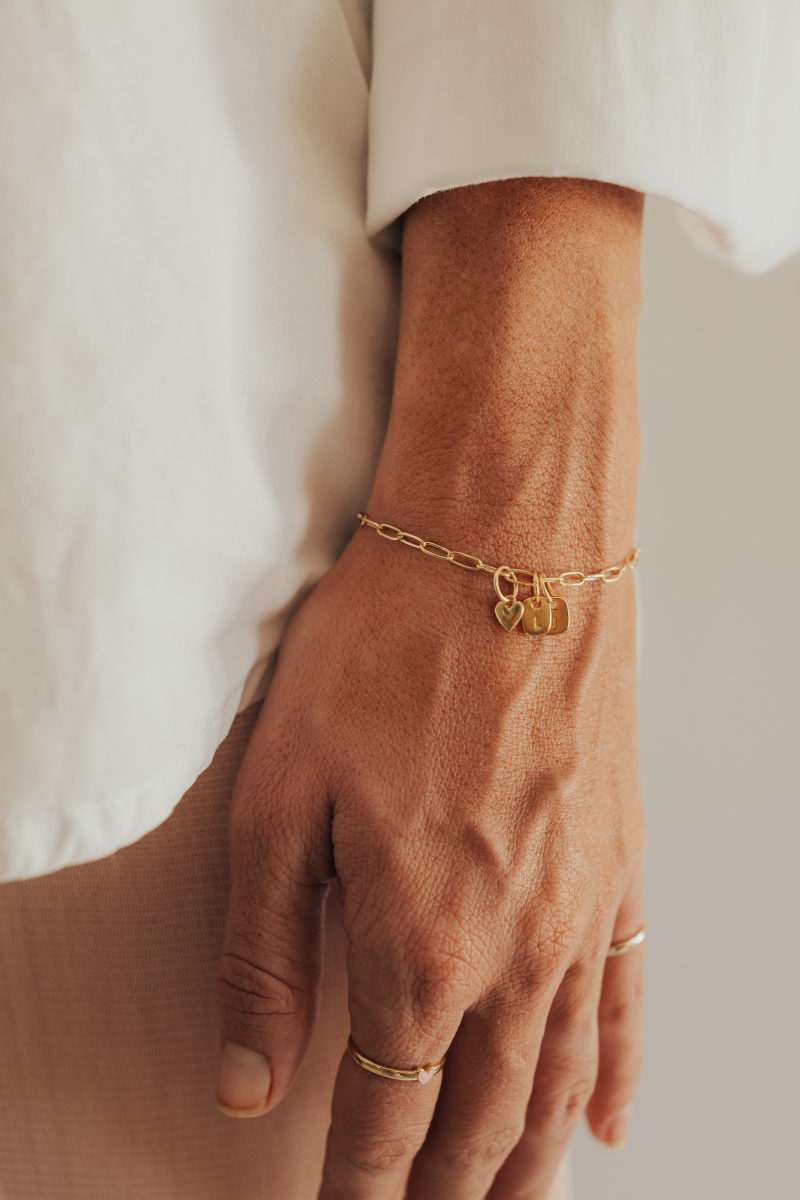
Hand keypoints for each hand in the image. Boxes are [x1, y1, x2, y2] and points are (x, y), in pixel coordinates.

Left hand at [215, 528, 643, 1198]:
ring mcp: (582, 912)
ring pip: (557, 1081)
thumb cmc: (387, 654)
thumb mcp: (278, 800)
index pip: (387, 1117)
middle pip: (478, 1118)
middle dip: (443, 1192)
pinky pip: (629, 999)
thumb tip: (251, 1080)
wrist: (507, 549)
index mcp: (419, 945)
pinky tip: (604, 1121)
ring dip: (526, 1163)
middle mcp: (516, 951)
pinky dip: (615, 1075)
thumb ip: (265, 954)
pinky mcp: (621, 864)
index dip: (360, 1187)